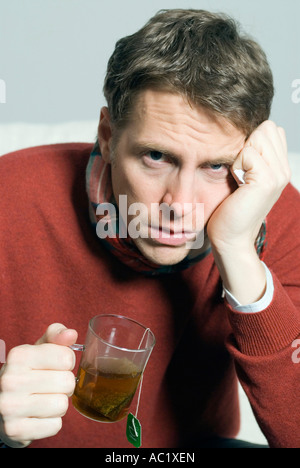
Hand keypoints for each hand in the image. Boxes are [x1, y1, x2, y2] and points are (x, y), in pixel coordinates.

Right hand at [0, 324, 76, 447]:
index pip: (66, 358)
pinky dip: (52, 422)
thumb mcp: (39, 349)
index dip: (67, 363)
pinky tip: (39, 416)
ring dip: (59, 404)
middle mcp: (11, 380)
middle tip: (51, 386)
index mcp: (19, 356)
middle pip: (67, 382)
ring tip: (44, 400)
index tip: (55, 366)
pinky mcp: (16, 430)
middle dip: (65, 385)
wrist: (2, 404)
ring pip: (62, 405)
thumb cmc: (28, 372)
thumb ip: (56, 336)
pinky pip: (55, 426)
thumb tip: (71, 334)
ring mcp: (10, 407)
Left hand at [207, 120, 289, 252]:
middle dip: (247, 144)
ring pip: (259, 136)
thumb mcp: (244, 178)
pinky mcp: (267, 180)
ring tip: (240, 177)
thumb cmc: (230, 210)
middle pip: (267, 128)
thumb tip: (246, 133)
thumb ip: (252, 157)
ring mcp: (279, 175)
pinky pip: (248, 152)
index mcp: (280, 167)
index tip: (243, 166)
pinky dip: (237, 165)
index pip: (271, 129)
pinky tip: (238, 184)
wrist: (230, 238)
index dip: (252, 140)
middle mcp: (284, 170)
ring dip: (241, 154)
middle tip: (241, 172)